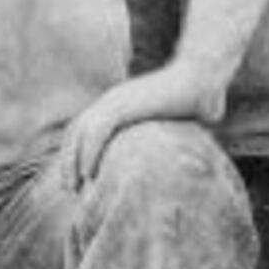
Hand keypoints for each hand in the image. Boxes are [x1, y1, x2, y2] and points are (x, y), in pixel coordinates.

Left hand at [61, 62, 221, 190]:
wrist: (200, 79)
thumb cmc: (189, 101)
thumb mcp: (164, 124)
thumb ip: (156, 139)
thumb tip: (155, 168)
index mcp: (117, 103)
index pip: (82, 128)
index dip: (75, 153)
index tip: (77, 179)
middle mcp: (111, 100)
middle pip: (75, 131)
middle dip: (68, 160)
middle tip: (70, 189)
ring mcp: (115, 100)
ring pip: (81, 133)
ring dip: (73, 161)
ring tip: (76, 187)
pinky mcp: (124, 105)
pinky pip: (97, 132)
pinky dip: (89, 153)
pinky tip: (90, 175)